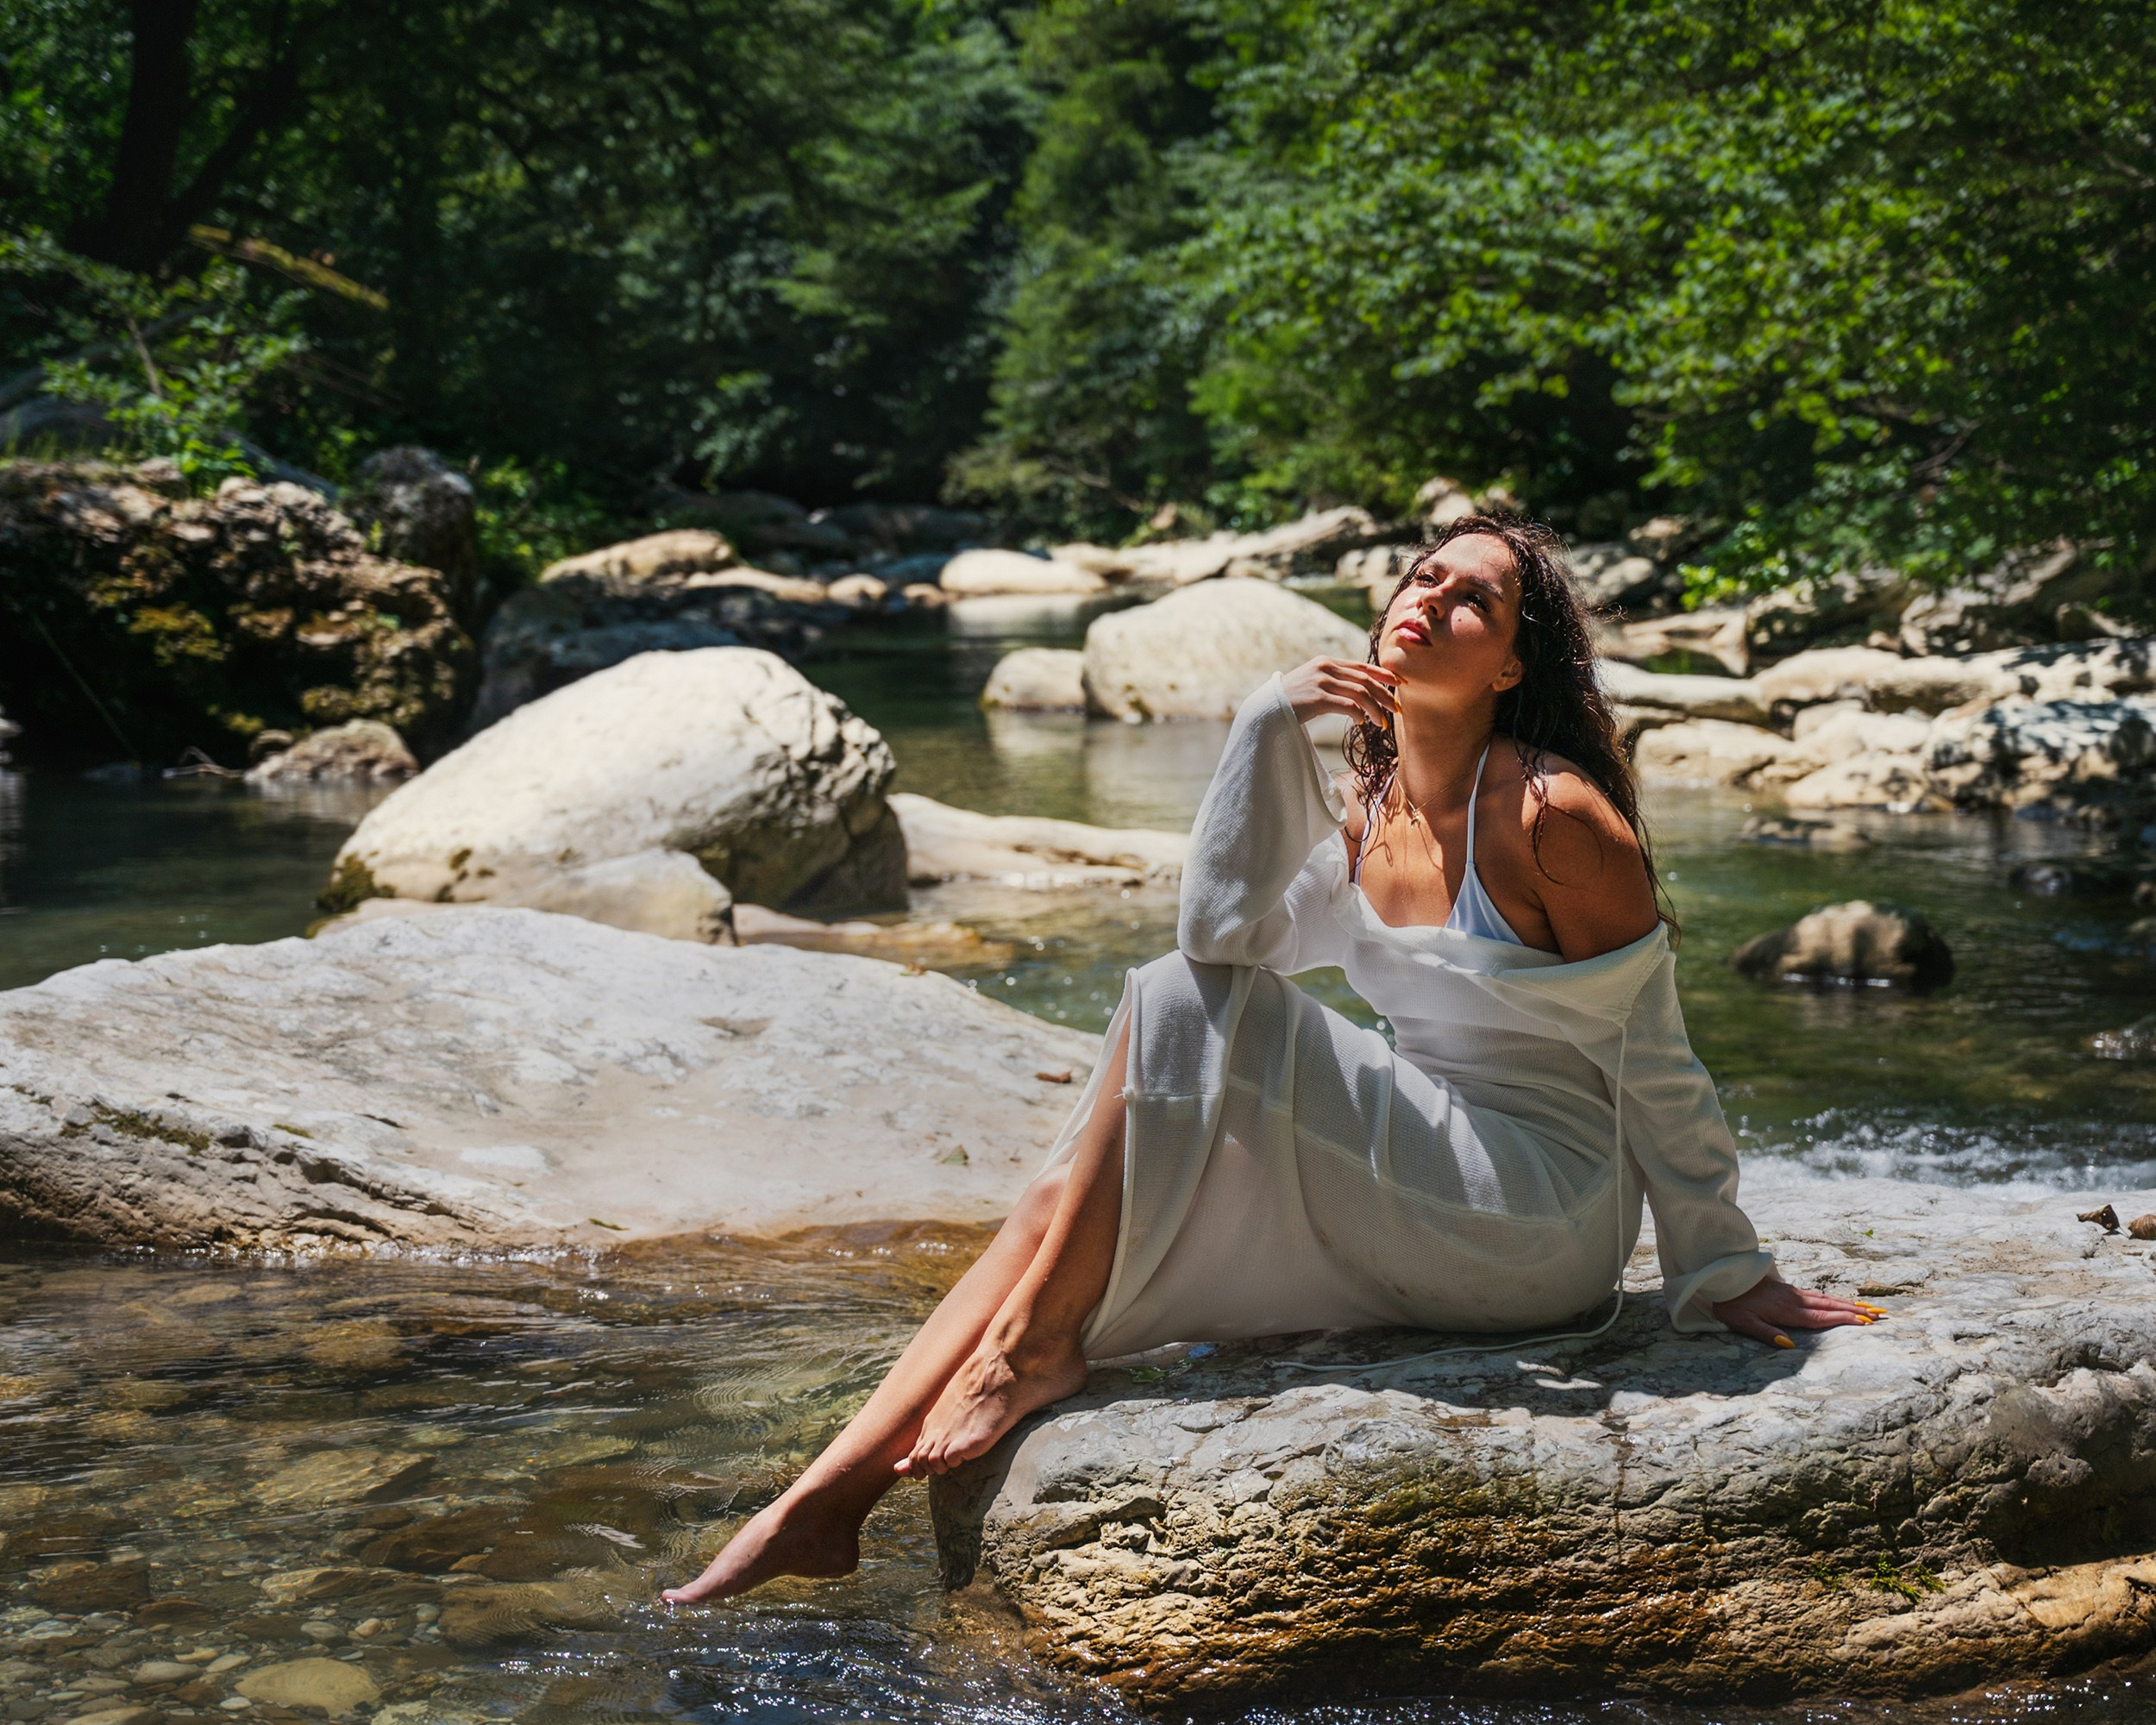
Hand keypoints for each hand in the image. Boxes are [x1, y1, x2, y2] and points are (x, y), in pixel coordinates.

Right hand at [1280, 656, 1398, 728]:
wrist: (1265, 710)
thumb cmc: (1291, 701)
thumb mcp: (1313, 683)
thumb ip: (1334, 681)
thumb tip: (1360, 692)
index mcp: (1326, 661)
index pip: (1363, 666)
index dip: (1384, 675)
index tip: (1400, 684)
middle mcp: (1325, 667)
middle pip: (1366, 679)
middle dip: (1385, 695)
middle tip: (1397, 710)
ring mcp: (1320, 681)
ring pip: (1360, 693)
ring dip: (1376, 709)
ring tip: (1382, 723)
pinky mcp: (1316, 698)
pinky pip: (1348, 705)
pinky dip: (1359, 714)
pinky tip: (1362, 723)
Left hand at [1710, 1275, 1882, 1347]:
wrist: (1723, 1278)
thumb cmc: (1732, 1304)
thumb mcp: (1744, 1323)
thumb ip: (1767, 1334)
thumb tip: (1790, 1346)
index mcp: (1787, 1310)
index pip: (1821, 1317)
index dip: (1844, 1320)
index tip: (1866, 1322)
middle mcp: (1795, 1300)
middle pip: (1830, 1306)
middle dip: (1856, 1311)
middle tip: (1880, 1315)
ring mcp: (1794, 1293)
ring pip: (1826, 1299)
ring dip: (1848, 1304)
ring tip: (1869, 1309)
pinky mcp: (1790, 1290)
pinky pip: (1818, 1295)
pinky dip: (1834, 1299)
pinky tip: (1840, 1302)